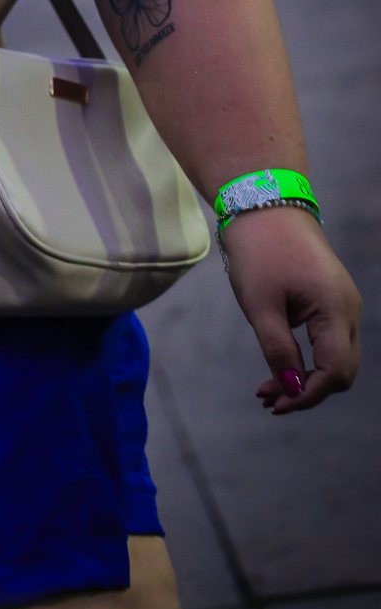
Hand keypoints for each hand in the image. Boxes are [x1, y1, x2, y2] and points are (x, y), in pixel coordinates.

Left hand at [219, 207, 360, 413]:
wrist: (265, 204)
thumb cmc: (259, 251)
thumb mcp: (260, 305)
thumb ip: (278, 350)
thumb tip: (292, 389)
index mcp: (335, 310)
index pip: (334, 372)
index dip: (307, 395)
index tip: (275, 404)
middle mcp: (348, 309)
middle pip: (342, 370)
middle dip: (308, 390)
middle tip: (268, 399)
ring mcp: (342, 303)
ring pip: (335, 357)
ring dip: (307, 377)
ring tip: (268, 388)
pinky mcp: (331, 298)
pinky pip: (328, 339)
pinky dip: (307, 358)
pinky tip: (281, 364)